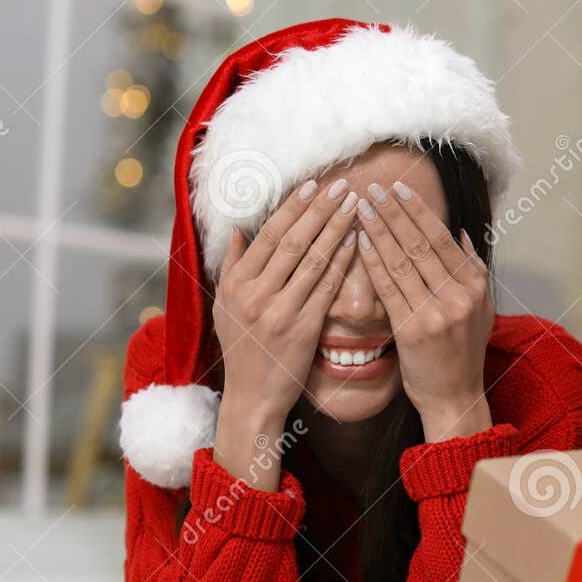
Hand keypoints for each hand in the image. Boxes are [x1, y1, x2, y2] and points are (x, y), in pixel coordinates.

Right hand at [212, 177, 358, 484]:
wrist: (252, 396)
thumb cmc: (242, 349)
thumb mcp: (224, 306)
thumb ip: (232, 267)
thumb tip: (238, 231)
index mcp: (235, 283)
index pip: (268, 235)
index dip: (292, 208)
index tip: (313, 185)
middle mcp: (254, 293)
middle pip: (292, 241)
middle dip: (319, 210)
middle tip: (341, 185)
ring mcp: (278, 311)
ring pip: (312, 260)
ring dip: (336, 229)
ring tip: (354, 205)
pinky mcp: (302, 328)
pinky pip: (327, 287)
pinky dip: (342, 261)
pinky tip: (357, 241)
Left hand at [354, 181, 493, 441]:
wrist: (454, 397)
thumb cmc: (461, 353)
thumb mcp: (480, 308)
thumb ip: (472, 269)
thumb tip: (459, 233)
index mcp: (475, 286)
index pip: (441, 238)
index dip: (417, 211)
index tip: (397, 189)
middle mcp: (459, 296)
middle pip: (421, 243)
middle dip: (394, 212)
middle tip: (372, 188)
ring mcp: (437, 313)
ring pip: (402, 260)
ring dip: (379, 230)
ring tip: (360, 207)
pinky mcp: (413, 330)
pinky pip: (388, 288)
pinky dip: (372, 261)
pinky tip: (359, 241)